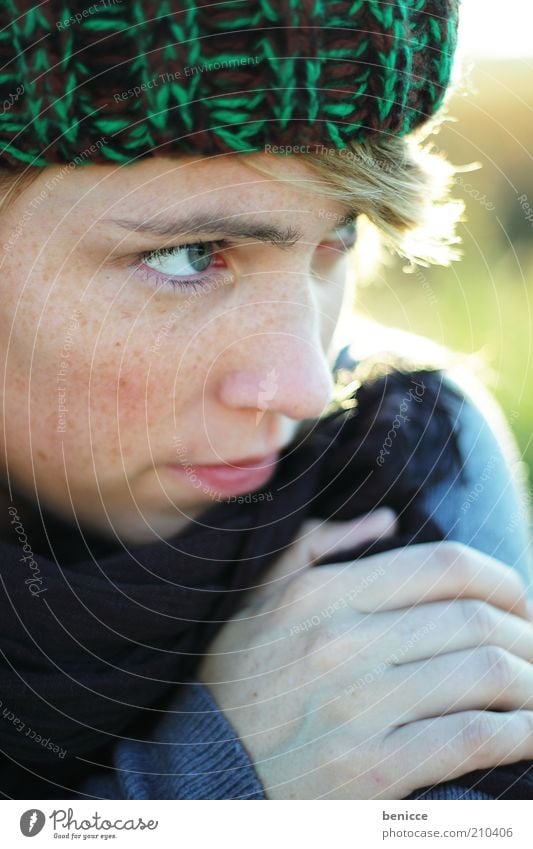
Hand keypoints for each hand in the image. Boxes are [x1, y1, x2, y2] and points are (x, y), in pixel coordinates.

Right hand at [197, 513, 532, 798]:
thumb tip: (387, 519)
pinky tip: (526, 731)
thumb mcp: (261, 596)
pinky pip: (473, 738)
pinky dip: (518, 732)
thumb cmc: (238, 681)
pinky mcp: (372, 770)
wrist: (201, 773)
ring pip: (485, 674)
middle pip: (476, 620)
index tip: (520, 601)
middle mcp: (343, 641)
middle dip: (526, 635)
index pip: (444, 566)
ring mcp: (359, 706)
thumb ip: (319, 545)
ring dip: (531, 682)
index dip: (503, 580)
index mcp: (322, 593)